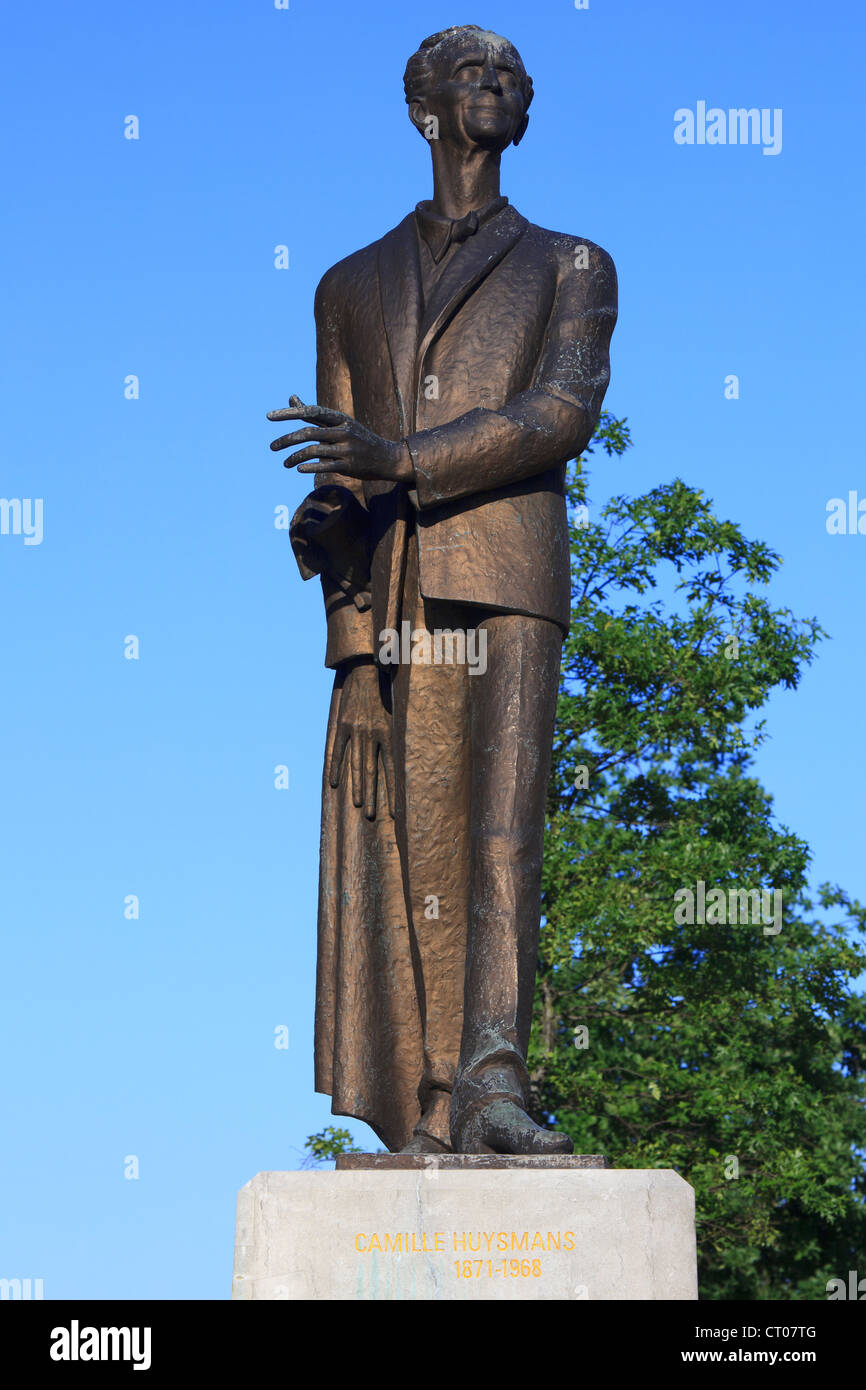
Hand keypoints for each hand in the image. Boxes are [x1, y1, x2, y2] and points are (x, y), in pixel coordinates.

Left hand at [268, 396, 413, 483]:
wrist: (387, 458)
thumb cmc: (357, 438)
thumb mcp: (338, 422)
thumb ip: (313, 413)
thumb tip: (291, 398)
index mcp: (339, 418)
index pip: (310, 411)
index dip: (289, 413)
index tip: (269, 417)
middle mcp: (343, 431)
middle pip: (308, 433)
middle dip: (286, 440)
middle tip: (272, 447)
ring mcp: (347, 449)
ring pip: (314, 450)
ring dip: (295, 457)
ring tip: (284, 463)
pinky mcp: (350, 466)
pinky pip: (325, 465)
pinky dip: (310, 467)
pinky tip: (298, 469)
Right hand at [330, 660, 394, 819]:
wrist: (367, 668)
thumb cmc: (387, 689)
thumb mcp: (399, 709)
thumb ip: (401, 730)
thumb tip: (412, 752)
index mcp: (389, 731)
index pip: (393, 768)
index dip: (394, 790)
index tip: (397, 811)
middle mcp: (373, 733)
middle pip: (371, 771)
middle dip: (372, 795)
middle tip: (372, 816)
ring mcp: (356, 729)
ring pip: (355, 763)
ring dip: (357, 786)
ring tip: (358, 804)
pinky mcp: (342, 724)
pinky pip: (337, 750)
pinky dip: (335, 766)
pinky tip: (334, 783)